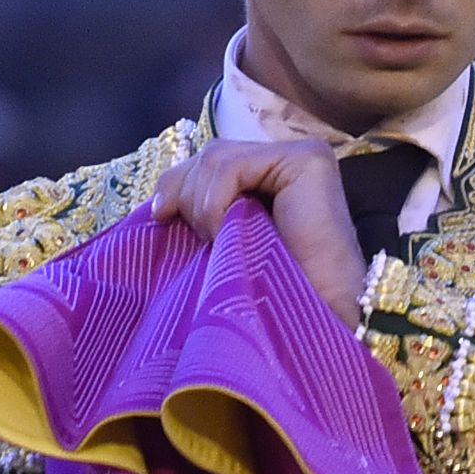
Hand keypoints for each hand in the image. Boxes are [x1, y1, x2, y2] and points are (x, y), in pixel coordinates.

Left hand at [151, 139, 365, 326]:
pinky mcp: (307, 161)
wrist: (315, 319)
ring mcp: (301, 156)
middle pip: (212, 154)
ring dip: (202, 203)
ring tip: (214, 240)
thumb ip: (205, 212)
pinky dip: (216, 200)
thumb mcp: (226, 242)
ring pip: (218, 157)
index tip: (159, 217)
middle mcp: (289, 159)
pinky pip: (235, 166)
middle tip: (193, 235)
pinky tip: (224, 232)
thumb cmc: (272, 292)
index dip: (177, 183)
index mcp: (271, 176)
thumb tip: (159, 202)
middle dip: (185, 191)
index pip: (212, 160)